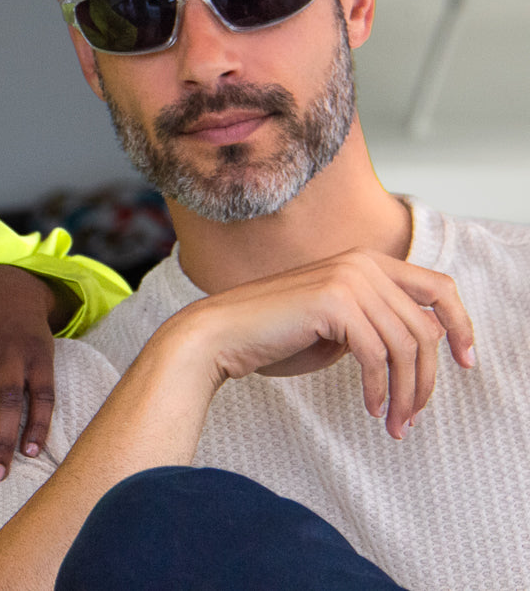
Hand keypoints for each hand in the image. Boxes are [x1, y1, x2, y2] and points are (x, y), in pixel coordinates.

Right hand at [177, 248, 474, 438]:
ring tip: (395, 423)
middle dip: (427, 379)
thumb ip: (375, 325)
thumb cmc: (275, 335)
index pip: (438, 287)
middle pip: (426, 326)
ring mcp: (348, 278)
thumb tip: (421, 351)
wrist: (222, 333)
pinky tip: (371, 409)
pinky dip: (380, 390)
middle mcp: (362, 263)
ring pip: (406, 346)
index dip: (461, 325)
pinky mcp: (334, 302)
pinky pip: (378, 356)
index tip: (464, 362)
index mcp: (366, 261)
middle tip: (415, 415)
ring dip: (405, 393)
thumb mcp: (338, 326)